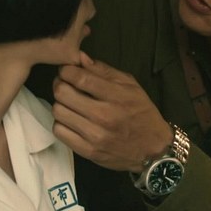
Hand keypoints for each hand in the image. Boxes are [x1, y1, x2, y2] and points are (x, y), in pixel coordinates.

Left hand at [52, 52, 172, 171]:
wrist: (153, 148)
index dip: (66, 70)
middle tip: (66, 85)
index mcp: (116, 96)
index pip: (79, 77)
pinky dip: (62, 123)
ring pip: (58, 112)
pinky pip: (59, 132)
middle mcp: (104, 116)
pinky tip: (72, 120)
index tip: (67, 70)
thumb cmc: (142, 113)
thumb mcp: (130, 85)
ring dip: (61, 104)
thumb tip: (80, 58)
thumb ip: (104, 71)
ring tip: (70, 104)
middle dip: (60, 84)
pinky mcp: (88, 151)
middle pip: (62, 93)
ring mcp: (94, 136)